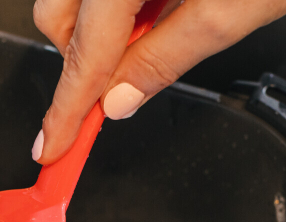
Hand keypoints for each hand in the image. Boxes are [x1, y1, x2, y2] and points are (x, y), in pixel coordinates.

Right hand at [31, 0, 285, 162]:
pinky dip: (116, 1)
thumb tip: (120, 99)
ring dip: (102, 28)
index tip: (55, 145)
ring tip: (159, 25)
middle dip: (83, 59)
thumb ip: (164, 59)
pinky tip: (158, 1)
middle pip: (58, 16)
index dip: (67, 108)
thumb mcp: (230, 11)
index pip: (84, 53)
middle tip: (123, 84)